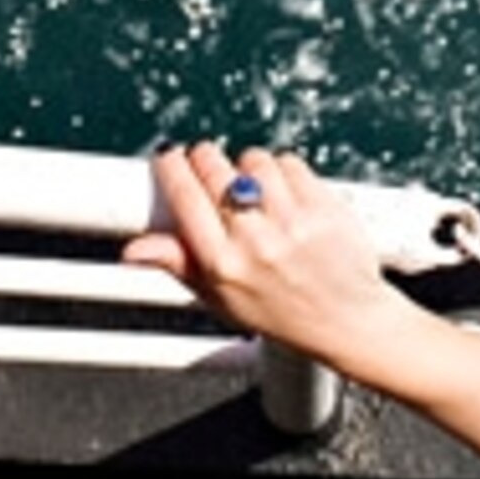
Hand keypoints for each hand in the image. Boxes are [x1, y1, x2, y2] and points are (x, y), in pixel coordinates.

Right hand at [124, 143, 415, 380]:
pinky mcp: (323, 206)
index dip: (172, 167)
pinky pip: (290, 164)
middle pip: (213, 168)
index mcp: (222, 264)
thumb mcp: (221, 299)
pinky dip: (282, 171)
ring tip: (252, 189)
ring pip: (252, 160)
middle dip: (204, 158)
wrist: (347, 320)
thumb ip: (179, 265)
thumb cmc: (280, 313)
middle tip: (206, 166)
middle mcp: (255, 240)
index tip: (169, 158)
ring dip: (247, 167)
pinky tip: (284, 194)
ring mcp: (292, 220)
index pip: (184, 196)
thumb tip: (132, 250)